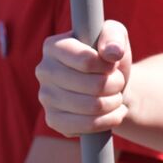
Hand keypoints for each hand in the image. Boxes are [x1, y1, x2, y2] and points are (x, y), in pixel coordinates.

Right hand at [35, 20, 131, 136]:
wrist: (106, 86)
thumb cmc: (108, 57)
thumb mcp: (115, 35)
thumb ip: (114, 36)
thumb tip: (112, 53)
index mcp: (53, 46)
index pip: (86, 61)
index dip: (108, 66)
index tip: (114, 65)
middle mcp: (44, 70)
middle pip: (93, 85)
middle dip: (115, 85)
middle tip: (118, 82)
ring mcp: (45, 97)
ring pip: (92, 106)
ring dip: (114, 102)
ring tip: (117, 96)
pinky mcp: (52, 120)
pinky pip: (86, 126)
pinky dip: (108, 120)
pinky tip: (113, 112)